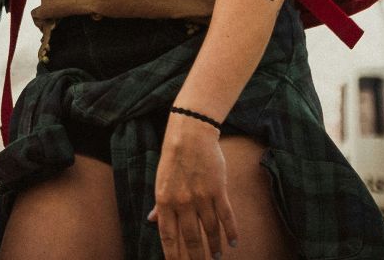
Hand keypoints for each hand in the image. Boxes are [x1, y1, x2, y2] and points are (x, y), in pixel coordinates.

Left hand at [148, 114, 237, 258]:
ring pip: (210, 230)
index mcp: (164, 201)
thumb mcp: (160, 182)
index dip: (173, 254)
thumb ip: (159, 205)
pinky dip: (231, 231)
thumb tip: (151, 222)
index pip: (168, 236)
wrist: (190, 136)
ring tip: (215, 257)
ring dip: (213, 246)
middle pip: (190, 237)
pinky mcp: (218, 190)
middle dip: (195, 256)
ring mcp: (201, 197)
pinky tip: (233, 243)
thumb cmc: (173, 159)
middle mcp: (182, 202)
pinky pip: (226, 216)